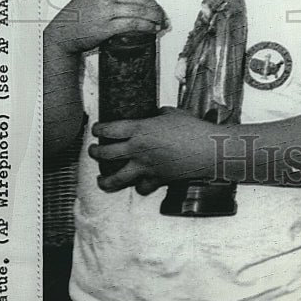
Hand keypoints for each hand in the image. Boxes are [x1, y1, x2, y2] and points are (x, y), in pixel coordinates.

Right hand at [47, 0, 164, 55]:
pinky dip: (147, 27)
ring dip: (154, 18)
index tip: (157, 7)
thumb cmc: (80, 12)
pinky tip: (152, 29)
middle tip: (162, 16)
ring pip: (139, 11)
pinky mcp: (106, 25)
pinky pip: (133, 24)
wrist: (64, 32)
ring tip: (160, 24)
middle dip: (155, 9)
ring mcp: (106, 8)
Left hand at [89, 107, 212, 192]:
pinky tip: (138, 184)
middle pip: (106, 154)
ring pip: (116, 179)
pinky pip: (141, 187)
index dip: (98, 129)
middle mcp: (138, 149)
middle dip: (95, 153)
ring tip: (101, 180)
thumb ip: (159, 115)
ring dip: (105, 180)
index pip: (110, 130)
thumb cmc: (192, 128)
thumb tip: (155, 116)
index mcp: (140, 130)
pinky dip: (139, 186)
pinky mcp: (156, 180)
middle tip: (93, 151)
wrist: (208, 150)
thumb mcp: (173, 113)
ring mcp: (145, 167)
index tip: (95, 129)